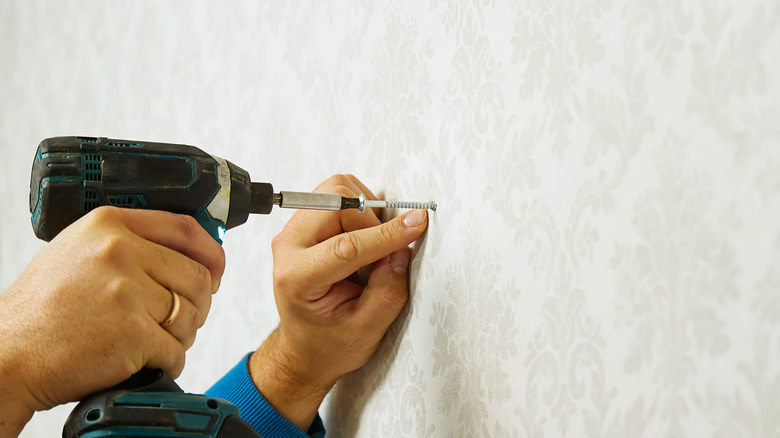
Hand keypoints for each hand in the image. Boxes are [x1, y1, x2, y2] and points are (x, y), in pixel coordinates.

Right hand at [0, 207, 224, 436]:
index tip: (217, 269)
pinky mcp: (131, 333)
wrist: (8, 356)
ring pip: (191, 314)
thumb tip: (186, 253)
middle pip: (196, 276)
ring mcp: (126, 292)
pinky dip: (169, 362)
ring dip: (182, 335)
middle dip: (197, 304)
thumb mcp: (76, 253)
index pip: (185, 228)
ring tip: (156, 341)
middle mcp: (118, 252)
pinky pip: (176, 350)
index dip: (211, 252)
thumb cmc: (41, 310)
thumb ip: (126, 244)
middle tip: (180, 320)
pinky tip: (147, 362)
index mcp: (108, 225)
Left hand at [249, 174, 428, 429]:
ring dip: (366, 214)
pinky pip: (336, 194)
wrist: (306, 346)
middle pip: (337, 203)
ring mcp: (293, 230)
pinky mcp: (304, 221)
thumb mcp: (368, 329)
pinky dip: (360, 210)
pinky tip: (361, 240)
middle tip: (385, 255)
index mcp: (297, 279)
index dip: (387, 234)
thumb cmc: (331, 342)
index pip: (346, 246)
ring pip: (337, 191)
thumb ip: (388, 289)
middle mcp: (287, 247)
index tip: (418, 224)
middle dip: (374, 222)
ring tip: (370, 250)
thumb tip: (403, 249)